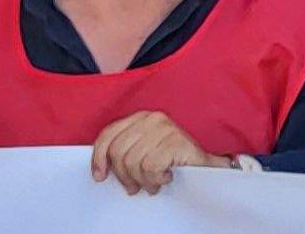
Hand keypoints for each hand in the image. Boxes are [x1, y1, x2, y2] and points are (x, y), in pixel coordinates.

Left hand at [89, 110, 219, 194]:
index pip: (108, 135)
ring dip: (143, 180)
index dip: (99, 158)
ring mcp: (166, 128)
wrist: (205, 168)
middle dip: (124, 175)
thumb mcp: (142, 152)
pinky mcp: (176, 141)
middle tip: (135, 186)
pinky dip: (156, 179)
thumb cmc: (173, 161)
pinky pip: (150, 167)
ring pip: (133, 162)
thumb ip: (124, 151)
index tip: (100, 176)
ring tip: (153, 182)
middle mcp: (153, 118)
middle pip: (118, 152)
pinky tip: (166, 177)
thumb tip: (101, 167)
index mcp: (141, 118)